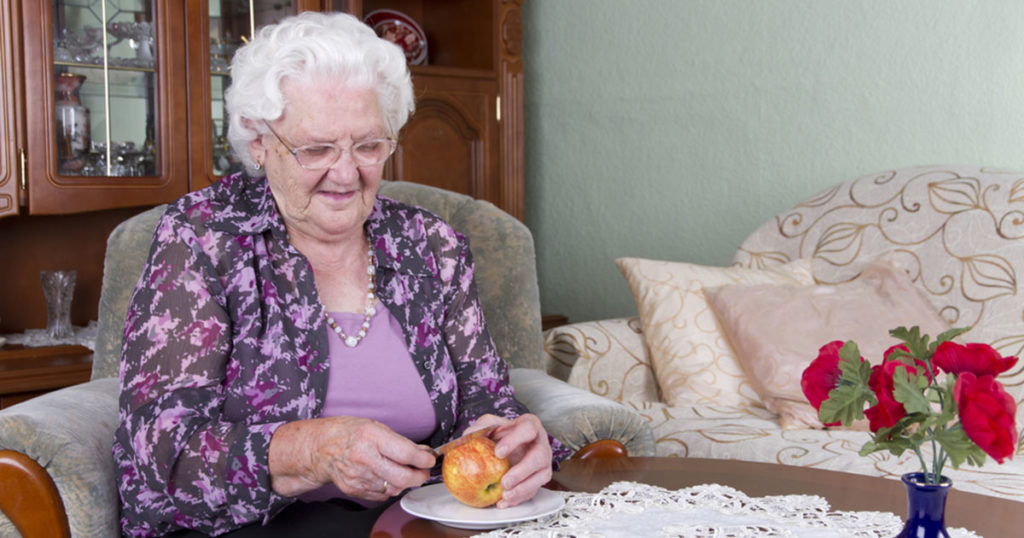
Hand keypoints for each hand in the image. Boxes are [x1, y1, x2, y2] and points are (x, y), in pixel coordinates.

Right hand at [268, 416, 435, 499]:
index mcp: (371, 437)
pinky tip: (388, 477)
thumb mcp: (376, 427)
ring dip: (405, 483)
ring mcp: (358, 476)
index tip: (430, 459)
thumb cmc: (349, 433)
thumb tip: (423, 452)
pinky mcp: (354, 489)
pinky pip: (381, 494)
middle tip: (423, 471)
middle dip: (419, 476)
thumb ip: (400, 441)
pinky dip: (390, 488)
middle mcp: (364, 458)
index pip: (405, 453)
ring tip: (406, 472)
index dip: (423, 459)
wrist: (321, 448)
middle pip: (402, 477)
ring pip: (394, 488)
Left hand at [468, 414, 552, 508]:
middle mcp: (540, 443)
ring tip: (505, 495)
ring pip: (542, 476)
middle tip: (504, 482)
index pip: (528, 429)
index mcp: (530, 425)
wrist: (508, 444)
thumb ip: (480, 428)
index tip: (498, 453)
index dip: (514, 441)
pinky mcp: (539, 477)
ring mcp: (543, 461)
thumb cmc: (501, 433)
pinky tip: (505, 501)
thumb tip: (468, 437)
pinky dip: (519, 498)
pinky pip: (534, 489)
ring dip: (523, 488)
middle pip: (539, 456)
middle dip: (522, 471)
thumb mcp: (489, 424)